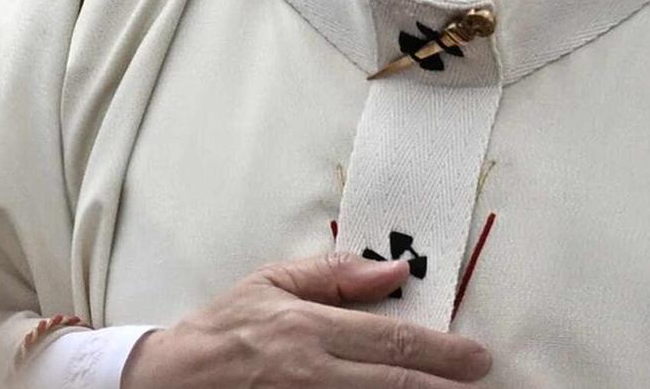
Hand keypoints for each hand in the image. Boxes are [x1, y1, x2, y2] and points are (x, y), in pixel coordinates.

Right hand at [122, 253, 491, 386]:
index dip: (442, 352)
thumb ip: (334, 276)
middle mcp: (310, 373)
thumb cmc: (222, 330)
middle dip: (446, 386)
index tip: (477, 358)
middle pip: (397, 385)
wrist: (169, 380)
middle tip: (480, 383)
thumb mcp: (269, 284)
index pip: (391, 342)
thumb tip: (393, 271)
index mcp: (306, 328)